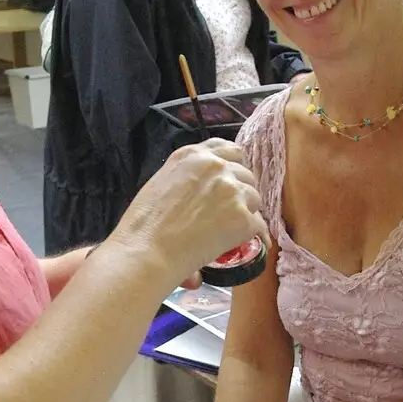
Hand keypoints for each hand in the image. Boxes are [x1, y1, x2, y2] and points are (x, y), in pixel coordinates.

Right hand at [114, 140, 268, 286]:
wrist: (146, 251)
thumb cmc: (143, 226)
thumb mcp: (161, 183)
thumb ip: (186, 179)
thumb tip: (200, 197)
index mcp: (193, 155)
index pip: (228, 150)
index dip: (233, 167)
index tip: (231, 180)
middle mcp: (215, 166)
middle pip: (245, 174)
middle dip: (240, 191)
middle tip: (230, 211)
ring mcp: (231, 190)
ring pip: (254, 198)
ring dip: (247, 212)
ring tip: (234, 229)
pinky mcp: (241, 217)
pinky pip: (258, 225)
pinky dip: (256, 236)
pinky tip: (251, 244)